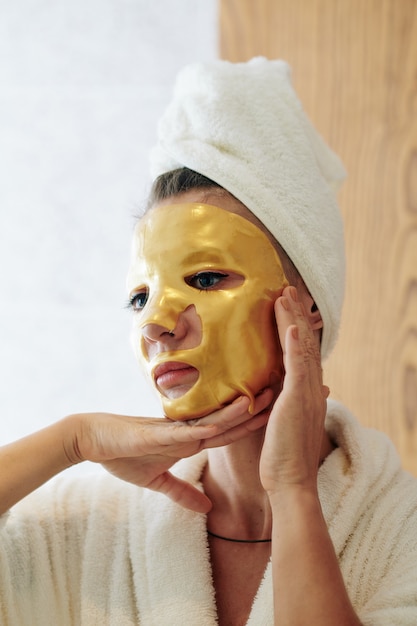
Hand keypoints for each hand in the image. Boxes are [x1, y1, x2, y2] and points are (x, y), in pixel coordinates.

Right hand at [65, 389, 271, 512]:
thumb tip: (206, 507)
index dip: (251, 426)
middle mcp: (187, 432)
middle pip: (228, 422)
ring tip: (260, 399)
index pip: (228, 433)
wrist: (93, 441)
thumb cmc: (122, 455)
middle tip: (281, 395)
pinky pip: (186, 432)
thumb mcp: (156, 481)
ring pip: (212, 421)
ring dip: (236, 412)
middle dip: (254, 413)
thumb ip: (181, 491)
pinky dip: (205, 428)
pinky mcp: (157, 434)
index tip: (275, 417)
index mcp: (189, 441)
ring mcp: (173, 431)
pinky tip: (223, 421)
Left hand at [260, 286, 328, 496]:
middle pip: (304, 344)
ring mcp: (306, 394)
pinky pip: (297, 368)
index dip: (297, 327)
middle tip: (288, 290)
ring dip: (293, 320)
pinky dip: (295, 345)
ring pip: (300, 349)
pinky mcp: (297, 401)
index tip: (288, 306)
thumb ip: (286, 401)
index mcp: (307, 393)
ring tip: (285, 295)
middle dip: (296, 315)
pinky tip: (291, 326)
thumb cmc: (283, 457)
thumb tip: (290, 389)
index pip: (302, 352)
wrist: (291, 482)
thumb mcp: (285, 422)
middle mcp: (311, 389)